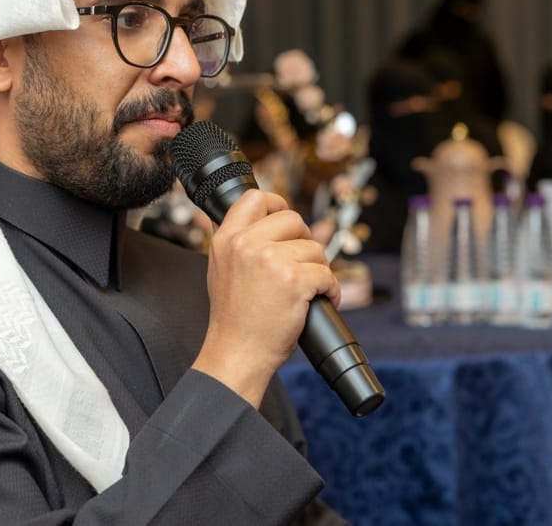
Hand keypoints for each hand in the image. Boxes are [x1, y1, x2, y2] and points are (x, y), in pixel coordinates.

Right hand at [193, 189, 339, 407]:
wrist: (237, 353)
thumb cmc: (233, 318)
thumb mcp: (220, 268)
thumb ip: (234, 242)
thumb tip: (248, 217)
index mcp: (227, 239)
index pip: (255, 198)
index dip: (277, 205)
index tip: (287, 224)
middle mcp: (246, 244)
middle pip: (293, 219)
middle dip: (304, 242)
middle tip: (300, 265)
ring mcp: (270, 260)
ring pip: (314, 248)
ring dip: (318, 269)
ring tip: (305, 290)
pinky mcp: (294, 280)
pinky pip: (327, 273)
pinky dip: (331, 290)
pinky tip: (320, 300)